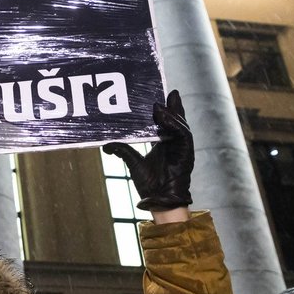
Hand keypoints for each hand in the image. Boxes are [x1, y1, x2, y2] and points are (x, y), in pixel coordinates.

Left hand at [102, 90, 192, 211]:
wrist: (159, 201)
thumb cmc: (151, 185)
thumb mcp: (133, 163)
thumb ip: (123, 151)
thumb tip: (106, 145)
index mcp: (166, 143)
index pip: (167, 122)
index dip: (166, 109)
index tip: (160, 96)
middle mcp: (176, 143)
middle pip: (177, 120)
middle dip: (174, 106)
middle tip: (170, 92)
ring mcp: (183, 148)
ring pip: (180, 125)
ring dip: (171, 114)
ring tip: (159, 105)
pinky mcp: (187, 154)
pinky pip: (183, 135)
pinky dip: (174, 126)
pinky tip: (164, 118)